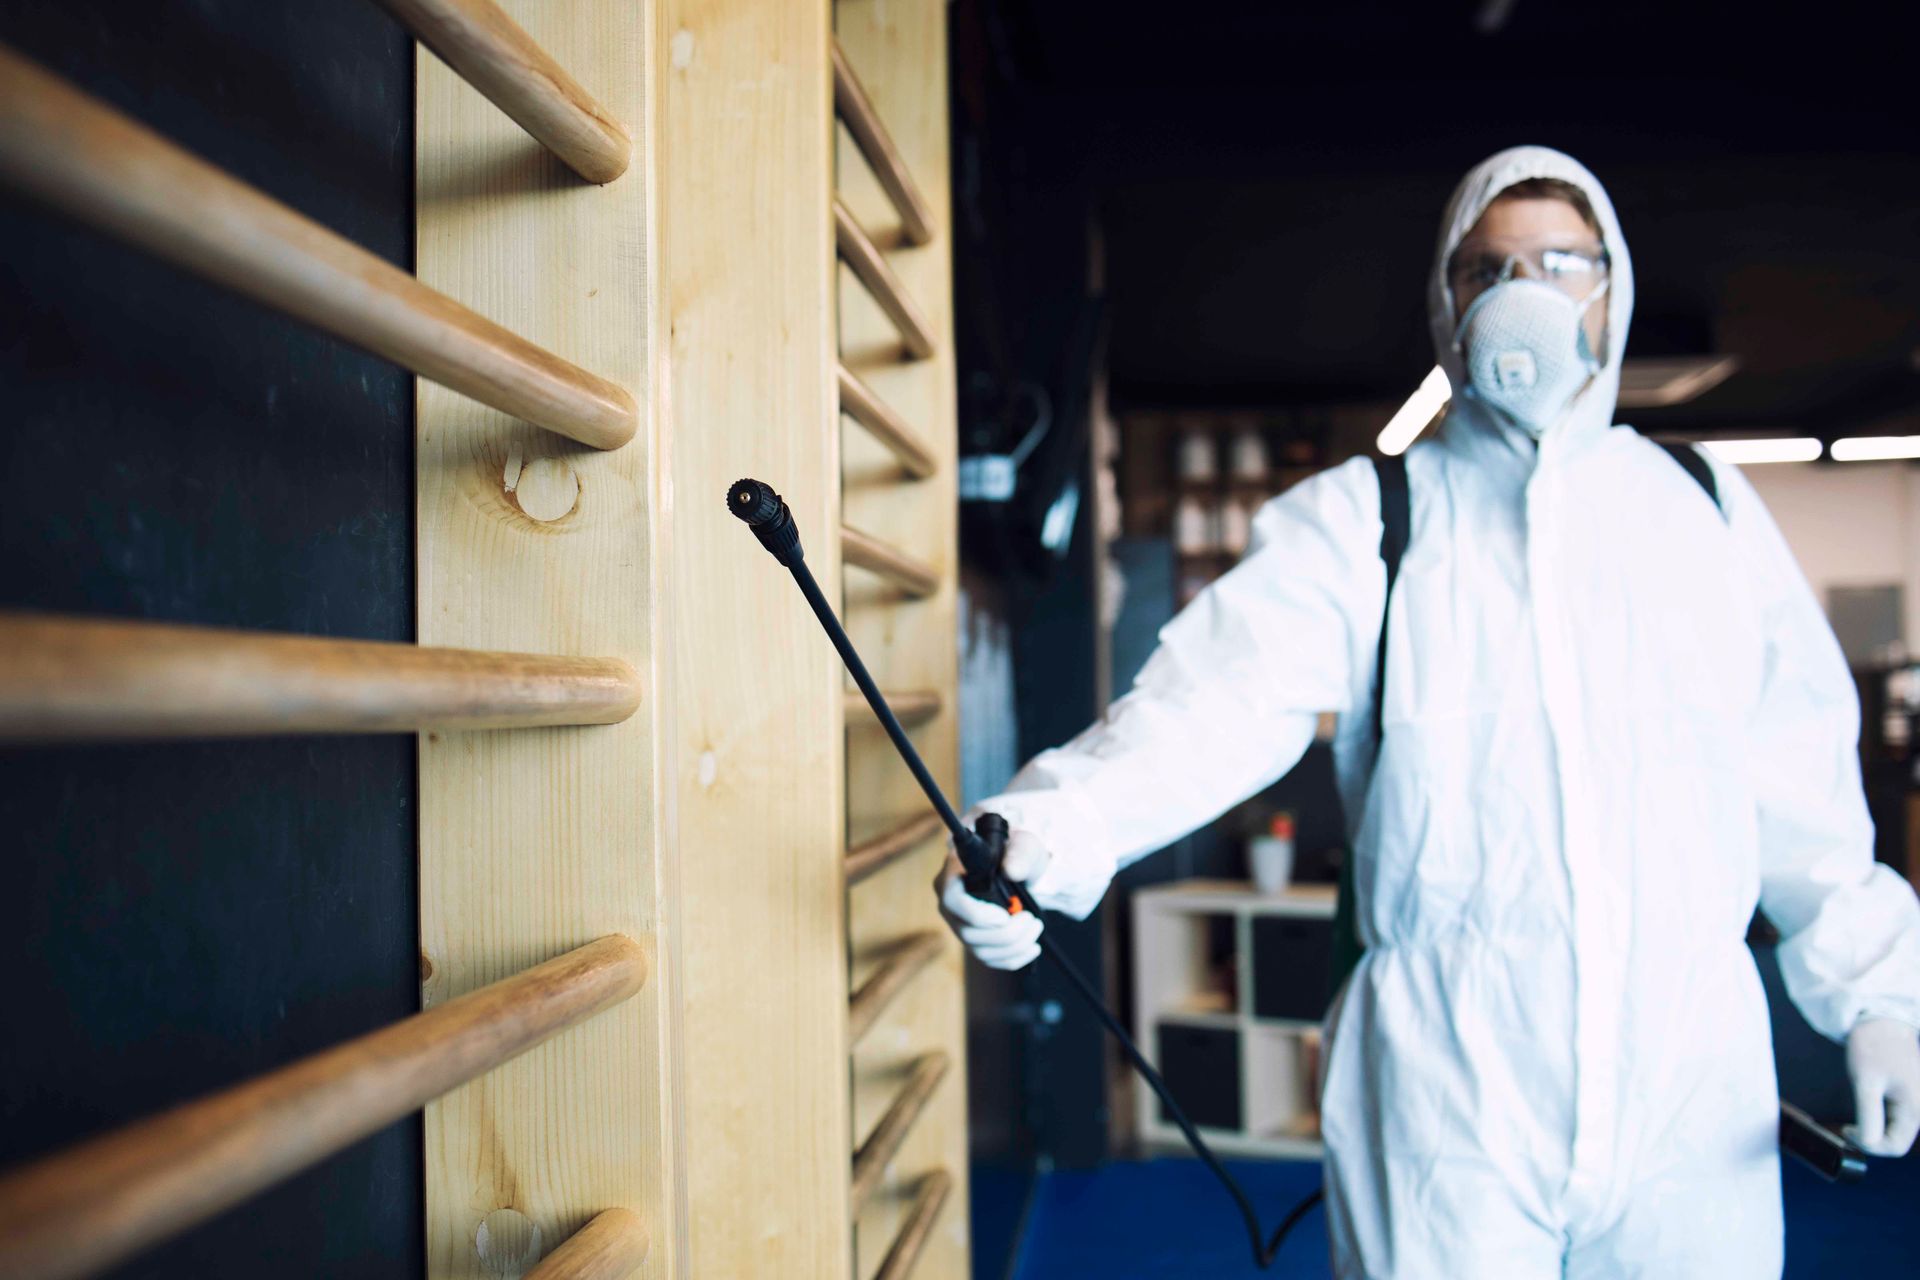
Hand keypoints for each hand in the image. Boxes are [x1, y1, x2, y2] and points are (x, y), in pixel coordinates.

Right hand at [934, 827, 1050, 970]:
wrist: (1019, 868)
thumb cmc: (1015, 853)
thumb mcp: (1023, 845)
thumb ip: (1019, 854)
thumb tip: (1012, 871)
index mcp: (953, 874)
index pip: (952, 900)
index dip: (978, 915)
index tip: (1005, 916)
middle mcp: (950, 904)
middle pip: (968, 932)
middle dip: (1006, 933)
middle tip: (1031, 920)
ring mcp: (960, 924)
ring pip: (980, 950)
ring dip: (1014, 946)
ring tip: (1035, 928)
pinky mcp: (974, 940)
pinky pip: (989, 959)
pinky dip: (1013, 958)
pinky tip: (1031, 947)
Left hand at [1846, 1016, 1919, 1156]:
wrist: (1880, 1023)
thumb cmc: (1873, 1047)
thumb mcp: (1865, 1082)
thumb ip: (1869, 1115)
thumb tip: (1869, 1144)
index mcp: (1915, 1108)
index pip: (1895, 1147)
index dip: (1869, 1146)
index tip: (1846, 1131)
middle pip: (1897, 1141)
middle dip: (1871, 1139)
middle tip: (1848, 1127)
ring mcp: (1916, 1103)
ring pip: (1895, 1131)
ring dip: (1874, 1130)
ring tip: (1855, 1118)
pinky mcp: (1909, 1098)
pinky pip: (1894, 1119)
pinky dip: (1878, 1120)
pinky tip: (1866, 1110)